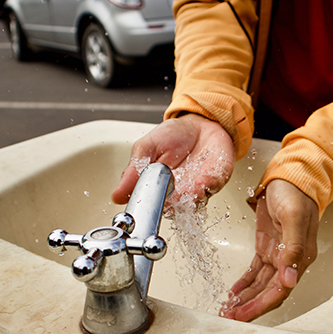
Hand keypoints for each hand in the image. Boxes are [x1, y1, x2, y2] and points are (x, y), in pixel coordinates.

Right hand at [112, 114, 235, 207]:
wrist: (200, 124)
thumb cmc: (172, 136)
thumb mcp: (146, 148)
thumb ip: (134, 171)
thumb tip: (116, 195)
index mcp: (156, 189)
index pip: (149, 206)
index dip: (147, 207)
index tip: (145, 202)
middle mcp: (176, 195)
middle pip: (171, 209)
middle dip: (168, 204)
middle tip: (164, 195)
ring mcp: (197, 190)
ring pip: (191, 203)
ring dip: (187, 197)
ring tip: (182, 188)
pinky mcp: (215, 181)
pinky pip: (211, 187)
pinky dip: (206, 184)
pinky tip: (201, 180)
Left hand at [221, 179, 318, 321]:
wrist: (292, 177)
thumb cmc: (296, 193)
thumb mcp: (293, 217)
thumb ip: (293, 248)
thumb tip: (290, 280)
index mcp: (300, 257)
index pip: (280, 290)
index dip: (261, 305)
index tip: (243, 315)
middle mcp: (290, 260)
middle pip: (269, 293)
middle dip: (249, 308)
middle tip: (229, 319)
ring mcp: (278, 255)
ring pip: (260, 286)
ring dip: (245, 299)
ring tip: (227, 311)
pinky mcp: (267, 248)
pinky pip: (255, 273)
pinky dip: (244, 284)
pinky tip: (233, 294)